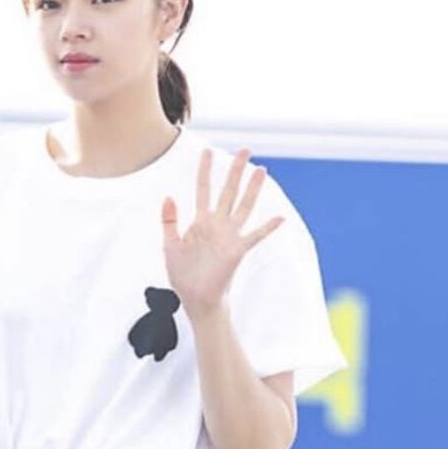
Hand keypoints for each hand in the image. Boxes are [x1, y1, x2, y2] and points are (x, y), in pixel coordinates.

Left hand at [162, 147, 285, 324]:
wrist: (195, 298)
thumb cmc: (182, 275)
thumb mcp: (170, 245)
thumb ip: (169, 221)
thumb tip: (168, 196)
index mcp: (200, 222)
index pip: (203, 189)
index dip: (205, 170)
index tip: (207, 150)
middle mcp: (217, 225)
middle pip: (228, 191)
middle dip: (236, 170)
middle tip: (245, 150)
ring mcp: (229, 236)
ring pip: (244, 207)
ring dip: (253, 189)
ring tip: (262, 170)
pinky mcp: (237, 251)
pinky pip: (255, 236)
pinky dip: (267, 228)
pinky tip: (279, 218)